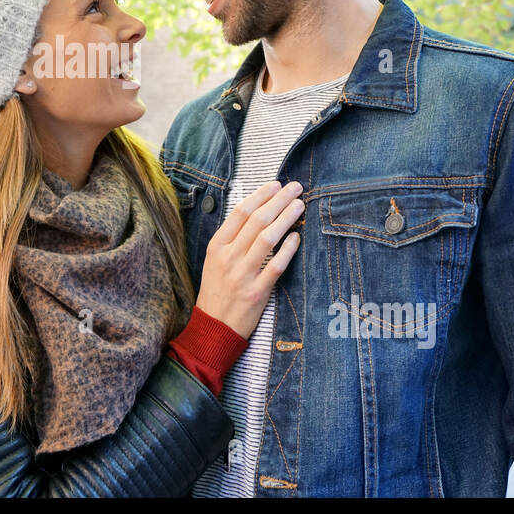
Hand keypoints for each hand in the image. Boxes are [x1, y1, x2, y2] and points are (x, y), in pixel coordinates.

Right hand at [196, 180, 302, 339]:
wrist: (213, 328)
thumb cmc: (217, 291)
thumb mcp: (215, 261)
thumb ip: (232, 239)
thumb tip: (257, 212)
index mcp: (216, 246)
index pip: (240, 212)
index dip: (260, 195)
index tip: (276, 185)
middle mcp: (228, 257)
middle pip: (256, 220)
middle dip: (278, 200)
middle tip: (295, 188)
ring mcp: (242, 275)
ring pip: (267, 239)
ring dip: (286, 218)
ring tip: (299, 205)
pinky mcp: (256, 292)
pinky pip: (276, 266)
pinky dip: (288, 249)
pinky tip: (297, 237)